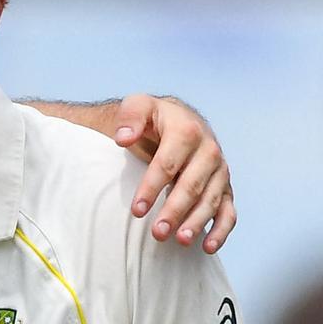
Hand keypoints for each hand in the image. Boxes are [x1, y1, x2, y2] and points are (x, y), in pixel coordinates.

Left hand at [112, 94, 234, 253]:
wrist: (178, 118)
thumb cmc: (153, 117)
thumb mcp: (138, 106)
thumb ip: (130, 117)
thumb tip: (123, 138)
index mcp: (187, 131)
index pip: (168, 164)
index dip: (152, 187)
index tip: (137, 210)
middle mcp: (209, 151)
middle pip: (191, 185)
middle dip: (174, 211)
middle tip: (157, 232)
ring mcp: (220, 170)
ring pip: (212, 200)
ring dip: (197, 223)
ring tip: (179, 240)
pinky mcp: (226, 187)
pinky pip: (229, 211)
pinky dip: (221, 230)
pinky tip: (207, 246)